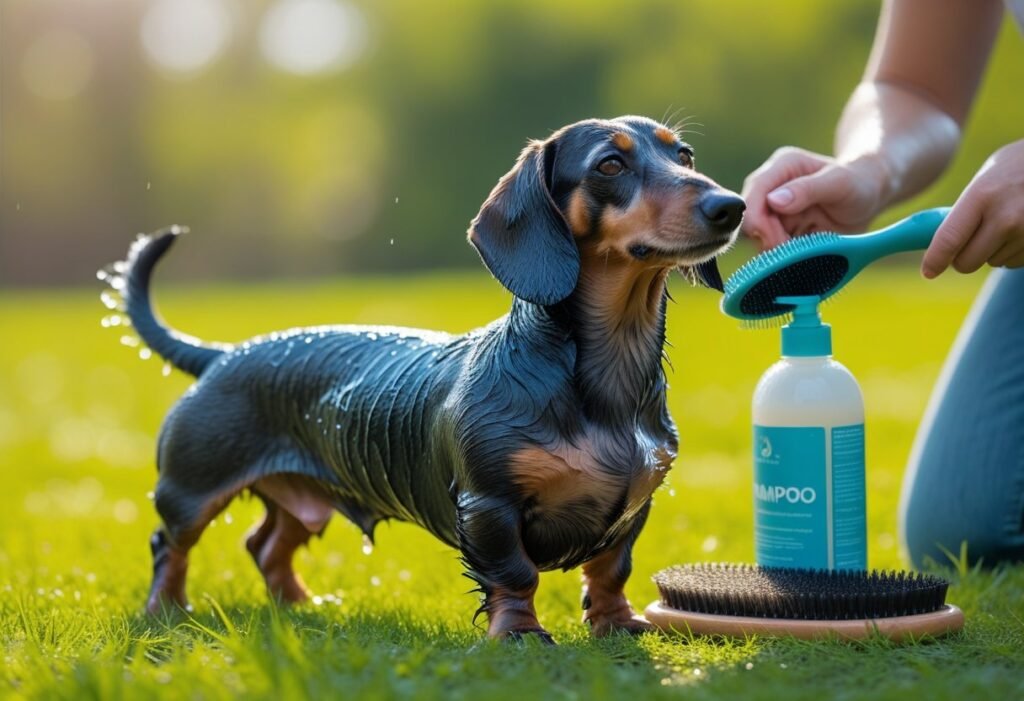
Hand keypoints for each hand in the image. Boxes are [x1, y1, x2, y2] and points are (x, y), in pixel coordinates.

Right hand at [741, 146, 889, 250]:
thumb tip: (773, 201)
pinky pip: (771, 248)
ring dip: (778, 251)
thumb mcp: (839, 182)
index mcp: (781, 167)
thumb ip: (807, 189)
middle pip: (751, 222)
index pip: (752, 197)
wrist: (871, 196)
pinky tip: (804, 253)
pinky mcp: (780, 227)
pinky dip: (784, 256)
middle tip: (795, 250)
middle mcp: (772, 187)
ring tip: (806, 250)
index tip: (779, 240)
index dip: (759, 223)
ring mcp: (774, 209)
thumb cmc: (860, 181)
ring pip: (758, 239)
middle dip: (769, 241)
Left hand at [921, 139, 1023, 276]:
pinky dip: (1013, 251)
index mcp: (983, 196)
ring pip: (993, 262)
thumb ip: (962, 210)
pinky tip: (1021, 228)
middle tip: (965, 244)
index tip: (928, 271)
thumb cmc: (1018, 166)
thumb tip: (934, 241)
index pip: (948, 240)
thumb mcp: (985, 178)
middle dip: (961, 258)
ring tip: (1006, 221)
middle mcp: (1006, 218)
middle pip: (967, 262)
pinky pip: (1016, 262)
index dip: (935, 260)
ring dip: (992, 251)